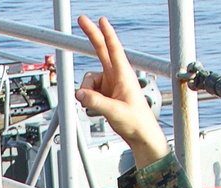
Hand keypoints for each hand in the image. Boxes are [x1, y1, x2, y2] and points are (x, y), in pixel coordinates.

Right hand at [75, 15, 168, 167]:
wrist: (140, 134)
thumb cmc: (135, 122)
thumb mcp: (114, 112)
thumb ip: (96, 102)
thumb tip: (80, 94)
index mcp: (124, 75)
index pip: (114, 49)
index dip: (107, 33)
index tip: (101, 20)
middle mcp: (116, 76)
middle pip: (101, 50)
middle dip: (92, 35)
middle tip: (82, 19)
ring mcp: (109, 84)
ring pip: (88, 80)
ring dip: (87, 93)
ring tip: (98, 107)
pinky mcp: (105, 93)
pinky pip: (89, 92)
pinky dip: (88, 100)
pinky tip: (98, 108)